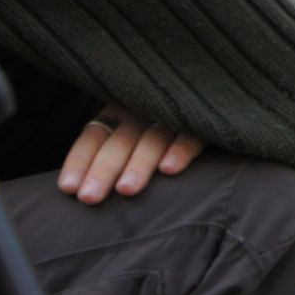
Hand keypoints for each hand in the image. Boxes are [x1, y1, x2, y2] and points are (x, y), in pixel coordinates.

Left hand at [57, 105, 204, 204]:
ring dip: (139, 163)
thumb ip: (116, 160)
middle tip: (91, 198)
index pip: (95, 136)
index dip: (81, 161)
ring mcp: (176, 113)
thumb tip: (82, 193)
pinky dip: (181, 149)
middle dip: (104, 169)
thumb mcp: (136, 140)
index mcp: (121, 112)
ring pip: (153, 138)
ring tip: (127, 189)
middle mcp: (144, 111)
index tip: (69, 189)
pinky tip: (170, 169)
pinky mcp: (207, 119)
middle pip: (120, 140)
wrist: (225, 97)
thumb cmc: (171, 136)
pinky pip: (192, 133)